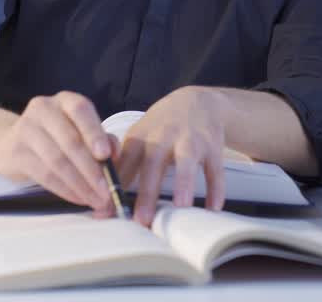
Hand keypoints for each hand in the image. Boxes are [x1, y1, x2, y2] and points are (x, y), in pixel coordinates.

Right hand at [0, 91, 116, 215]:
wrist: (12, 142)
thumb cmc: (57, 137)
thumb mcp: (81, 131)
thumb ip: (103, 139)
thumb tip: (114, 155)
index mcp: (65, 100)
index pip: (80, 110)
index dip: (94, 132)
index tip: (106, 156)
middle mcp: (44, 109)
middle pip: (70, 140)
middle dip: (91, 170)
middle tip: (106, 192)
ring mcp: (26, 129)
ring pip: (57, 161)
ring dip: (80, 185)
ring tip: (95, 200)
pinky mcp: (16, 152)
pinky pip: (44, 174)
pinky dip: (64, 190)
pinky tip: (78, 198)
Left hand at [116, 86, 226, 225]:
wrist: (197, 102)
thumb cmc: (161, 128)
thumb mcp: (139, 139)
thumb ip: (124, 167)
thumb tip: (105, 204)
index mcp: (141, 137)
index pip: (125, 161)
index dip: (117, 184)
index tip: (110, 209)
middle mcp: (164, 135)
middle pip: (153, 163)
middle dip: (147, 192)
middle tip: (142, 219)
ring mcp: (190, 139)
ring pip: (187, 160)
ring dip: (183, 182)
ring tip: (180, 206)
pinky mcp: (212, 145)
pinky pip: (215, 168)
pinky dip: (216, 188)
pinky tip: (213, 208)